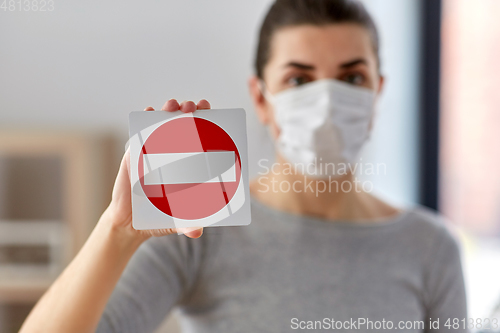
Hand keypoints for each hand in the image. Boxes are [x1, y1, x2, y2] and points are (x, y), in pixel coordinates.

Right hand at [104, 99, 210, 240]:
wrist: (130, 224)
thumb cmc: (160, 218)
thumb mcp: (177, 221)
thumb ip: (187, 225)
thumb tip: (197, 232)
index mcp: (187, 166)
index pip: (200, 138)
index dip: (206, 122)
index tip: (209, 111)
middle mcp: (172, 155)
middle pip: (183, 126)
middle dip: (189, 112)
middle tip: (192, 107)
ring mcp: (153, 153)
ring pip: (162, 125)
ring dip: (167, 111)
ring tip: (172, 105)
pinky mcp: (135, 156)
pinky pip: (140, 134)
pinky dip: (144, 120)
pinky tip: (148, 111)